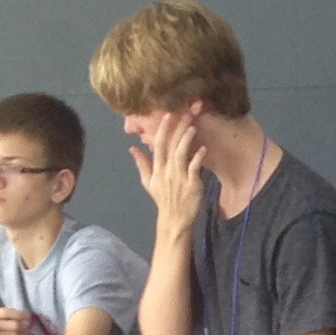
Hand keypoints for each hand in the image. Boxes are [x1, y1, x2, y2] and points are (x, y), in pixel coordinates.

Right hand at [128, 110, 207, 233]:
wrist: (174, 220)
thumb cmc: (163, 199)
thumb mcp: (148, 182)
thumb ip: (141, 164)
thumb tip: (132, 148)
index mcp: (157, 169)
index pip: (159, 145)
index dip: (163, 130)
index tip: (168, 115)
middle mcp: (167, 171)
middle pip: (171, 147)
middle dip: (177, 130)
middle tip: (185, 114)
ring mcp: (179, 178)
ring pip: (181, 155)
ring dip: (186, 140)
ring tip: (192, 126)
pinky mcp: (192, 185)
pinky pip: (194, 169)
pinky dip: (198, 158)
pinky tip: (203, 149)